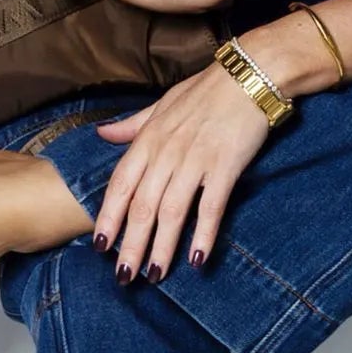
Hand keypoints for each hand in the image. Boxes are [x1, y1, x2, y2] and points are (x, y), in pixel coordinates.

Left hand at [90, 60, 272, 281]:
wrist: (251, 74)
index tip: (100, 247)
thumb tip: (101, 134)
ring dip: (162, 247)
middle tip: (124, 278)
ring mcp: (196, 159)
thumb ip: (133, 125)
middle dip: (131, 245)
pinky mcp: (225, 165)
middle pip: (143, 206)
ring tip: (155, 276)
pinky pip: (211, 206)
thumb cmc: (207, 89)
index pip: (121, 184)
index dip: (108, 218)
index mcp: (150, 137)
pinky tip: (199, 258)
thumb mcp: (163, 103)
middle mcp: (167, 151)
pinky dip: (203, 234)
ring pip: (172, 212)